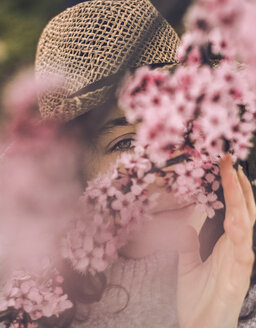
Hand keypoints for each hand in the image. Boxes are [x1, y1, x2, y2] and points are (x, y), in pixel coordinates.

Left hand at [177, 154, 255, 327]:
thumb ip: (188, 243)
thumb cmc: (198, 297)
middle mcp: (236, 248)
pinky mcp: (238, 275)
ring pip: (246, 224)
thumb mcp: (188, 263)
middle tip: (229, 161)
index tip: (225, 167)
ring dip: (241, 200)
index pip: (233, 209)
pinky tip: (236, 220)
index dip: (231, 188)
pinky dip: (240, 234)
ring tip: (235, 176)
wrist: (201, 327)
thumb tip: (185, 225)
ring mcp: (239, 260)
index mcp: (226, 244)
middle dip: (238, 185)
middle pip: (243, 210)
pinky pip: (242, 251)